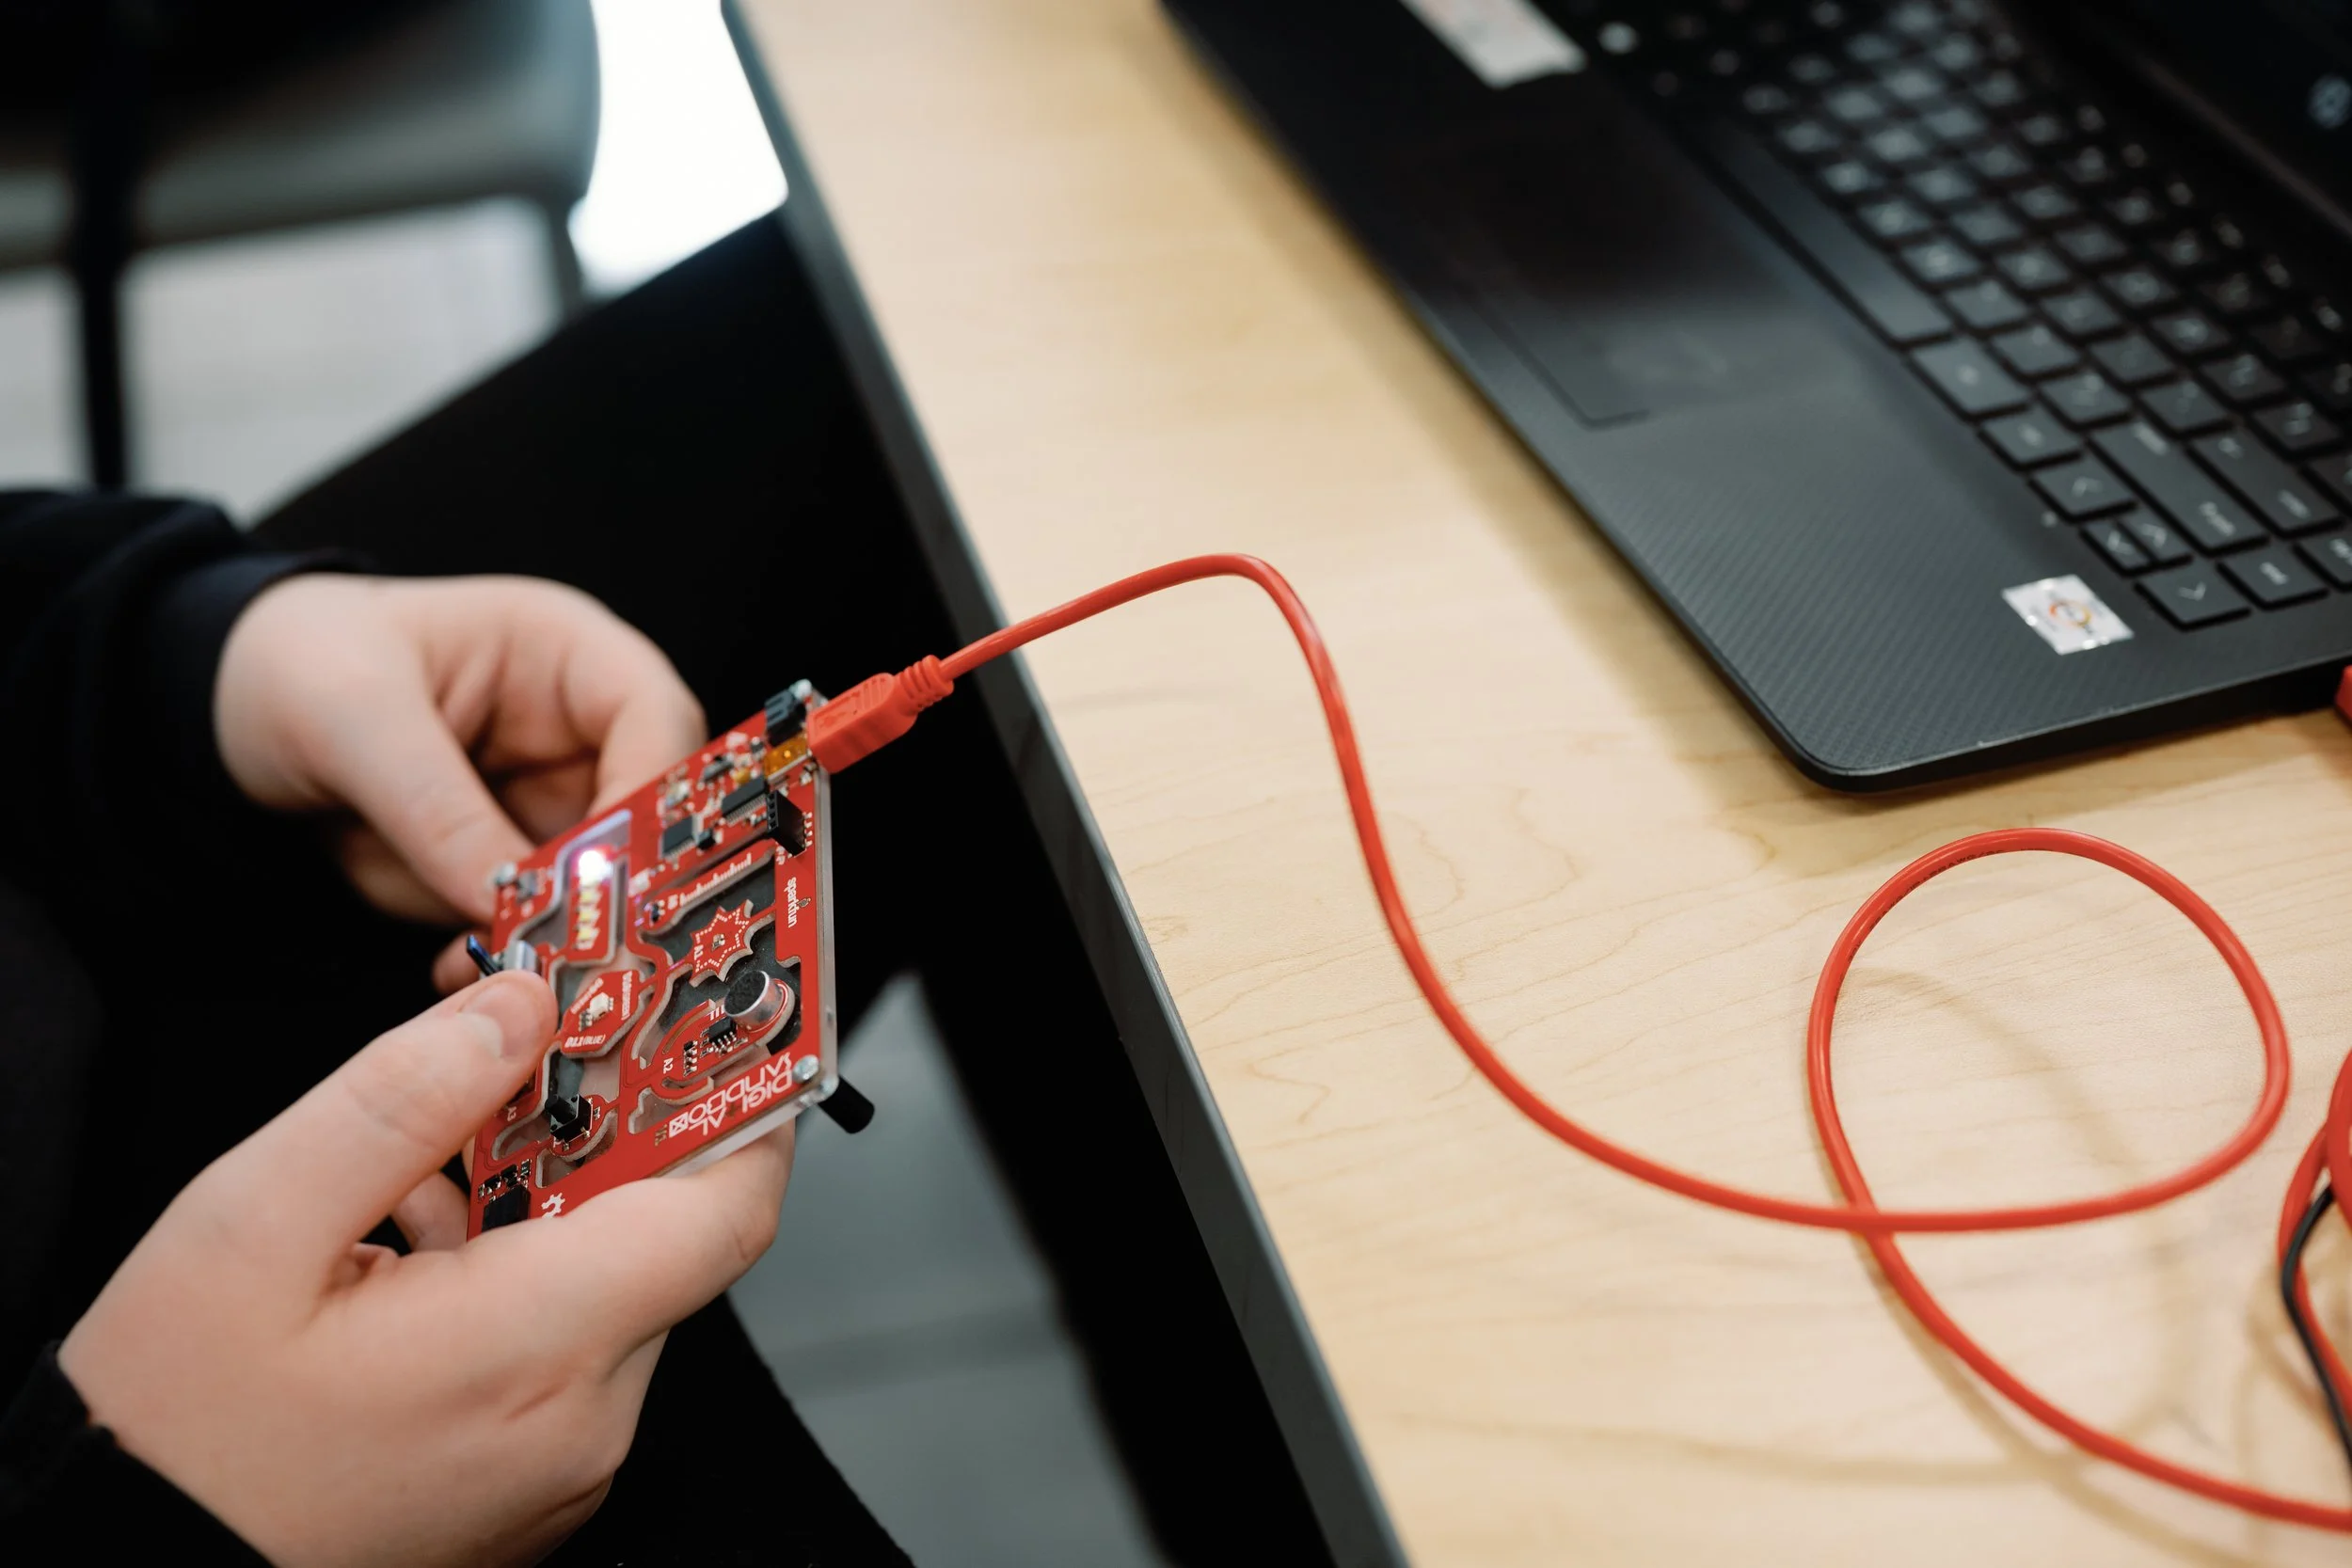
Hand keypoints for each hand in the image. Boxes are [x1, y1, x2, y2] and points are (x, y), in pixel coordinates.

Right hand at [59, 972, 792, 1567]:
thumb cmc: (170, 1436)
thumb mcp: (253, 1225)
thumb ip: (403, 1099)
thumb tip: (517, 1009)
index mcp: (539, 1345)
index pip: (725, 1210)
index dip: (741, 1105)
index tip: (714, 1028)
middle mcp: (582, 1417)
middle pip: (660, 1236)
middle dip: (595, 1142)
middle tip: (507, 1076)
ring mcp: (561, 1465)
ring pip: (604, 1288)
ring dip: (534, 1214)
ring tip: (405, 1196)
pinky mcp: (528, 1487)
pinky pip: (562, 1352)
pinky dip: (510, 1286)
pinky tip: (405, 1265)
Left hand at [215, 575, 703, 938]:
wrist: (226, 711)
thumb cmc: (298, 663)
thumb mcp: (353, 718)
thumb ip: (434, 806)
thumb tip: (507, 899)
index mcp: (568, 656)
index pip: (656, 721)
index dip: (653, 797)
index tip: (613, 874)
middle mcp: (582, 733)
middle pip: (652, 817)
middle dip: (616, 884)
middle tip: (574, 948)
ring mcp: (553, 806)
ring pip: (604, 885)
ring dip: (564, 934)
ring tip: (506, 969)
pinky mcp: (515, 870)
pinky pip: (541, 923)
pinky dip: (512, 957)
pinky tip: (463, 968)